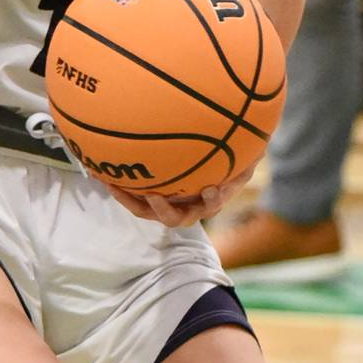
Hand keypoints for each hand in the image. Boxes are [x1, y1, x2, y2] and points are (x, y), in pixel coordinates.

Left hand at [106, 159, 257, 228]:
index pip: (211, 203)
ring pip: (146, 209)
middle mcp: (185, 205)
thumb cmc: (223, 159)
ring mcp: (165, 203)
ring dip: (129, 199)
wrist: (202, 159)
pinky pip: (132, 195)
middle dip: (162, 209)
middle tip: (155, 195)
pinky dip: (119, 186)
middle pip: (174, 216)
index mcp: (207, 197)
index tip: (211, 188)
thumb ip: (245, 154)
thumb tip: (260, 145)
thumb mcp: (238, 156)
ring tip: (112, 183)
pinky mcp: (147, 197)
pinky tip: (102, 169)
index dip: (211, 200)